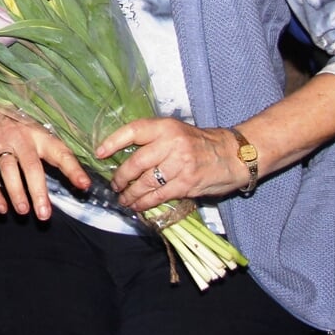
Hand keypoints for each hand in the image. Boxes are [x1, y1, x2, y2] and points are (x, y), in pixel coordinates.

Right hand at [0, 91, 88, 220]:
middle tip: (44, 215)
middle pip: (31, 166)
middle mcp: (19, 138)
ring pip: (8, 171)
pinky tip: (2, 208)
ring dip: (16, 193)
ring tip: (23, 211)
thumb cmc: (14, 121)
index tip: (84, 185)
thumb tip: (76, 176)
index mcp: (38, 133)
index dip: (72, 169)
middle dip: (38, 192)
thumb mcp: (35, 128)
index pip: (59, 152)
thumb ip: (50, 149)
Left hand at [100, 118, 245, 212]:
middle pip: (136, 162)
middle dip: (121, 177)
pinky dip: (145, 203)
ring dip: (131, 194)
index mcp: (167, 127)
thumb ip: (156, 141)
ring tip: (124, 199)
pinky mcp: (186, 184)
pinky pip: (159, 196)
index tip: (100, 153)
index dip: (113, 142)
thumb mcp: (178, 132)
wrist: (234, 155)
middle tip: (115, 185)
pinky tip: (138, 206)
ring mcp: (180, 165)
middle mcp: (172, 144)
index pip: (133, 131)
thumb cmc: (203, 143)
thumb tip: (126, 155)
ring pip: (146, 182)